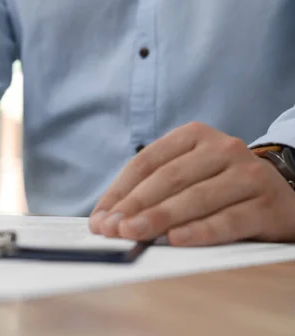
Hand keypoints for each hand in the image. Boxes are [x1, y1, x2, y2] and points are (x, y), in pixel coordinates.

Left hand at [89, 122, 294, 245]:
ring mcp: (248, 174)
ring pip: (196, 198)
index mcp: (194, 135)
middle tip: (111, 229)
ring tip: (133, 234)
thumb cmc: (220, 188)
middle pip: (168, 178)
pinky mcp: (268, 204)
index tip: (99, 217)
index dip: (119, 191)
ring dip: (160, 218)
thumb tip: (107, 219)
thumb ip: (152, 190)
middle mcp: (223, 148)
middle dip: (134, 206)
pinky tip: (176, 240)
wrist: (282, 196)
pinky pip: (229, 220)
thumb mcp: (188, 175)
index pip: (146, 162)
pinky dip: (200, 231)